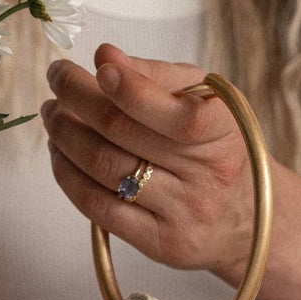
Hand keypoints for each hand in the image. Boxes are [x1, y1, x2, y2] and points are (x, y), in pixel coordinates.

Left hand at [41, 42, 254, 285]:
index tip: (96, 67)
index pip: (176, 114)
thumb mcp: (204, 101)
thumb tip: (105, 56)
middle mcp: (206, 177)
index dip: (130, 88)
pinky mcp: (157, 242)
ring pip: (105, 169)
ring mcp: (181, 214)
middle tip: (58, 78)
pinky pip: (99, 208)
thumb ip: (156, 76)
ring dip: (65, 135)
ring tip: (54, 114)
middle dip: (78, 98)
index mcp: (222, 133)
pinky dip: (68, 175)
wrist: (246, 219)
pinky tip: (59, 153)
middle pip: (123, 133)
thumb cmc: (215, 149)